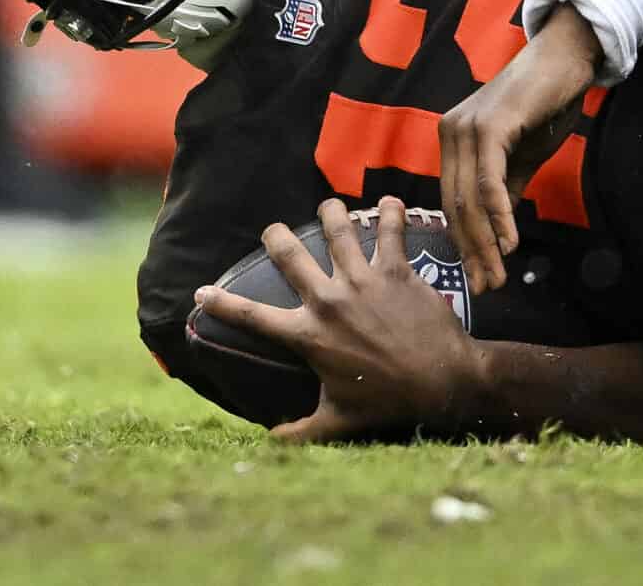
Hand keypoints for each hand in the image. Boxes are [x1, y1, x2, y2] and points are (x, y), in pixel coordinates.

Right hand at [192, 197, 482, 442]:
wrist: (441, 381)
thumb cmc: (387, 402)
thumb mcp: (336, 420)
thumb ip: (300, 431)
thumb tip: (270, 441)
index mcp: (307, 335)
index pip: (252, 317)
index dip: (221, 304)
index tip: (201, 291)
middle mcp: (329, 301)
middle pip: (290, 257)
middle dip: (276, 237)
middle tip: (273, 229)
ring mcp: (363, 281)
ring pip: (338, 232)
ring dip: (331, 213)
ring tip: (328, 206)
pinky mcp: (396, 270)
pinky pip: (390, 230)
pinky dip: (390, 211)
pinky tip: (389, 201)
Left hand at [439, 3, 602, 294]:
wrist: (568, 56)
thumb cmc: (548, 100)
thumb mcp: (523, 154)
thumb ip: (505, 187)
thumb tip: (496, 230)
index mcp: (454, 140)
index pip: (453, 202)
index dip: (465, 243)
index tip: (479, 277)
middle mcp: (451, 133)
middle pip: (455, 206)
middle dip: (472, 252)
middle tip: (487, 287)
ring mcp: (466, 128)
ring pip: (469, 199)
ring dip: (484, 243)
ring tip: (499, 274)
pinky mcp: (488, 126)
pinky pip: (488, 181)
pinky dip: (498, 216)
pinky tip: (509, 242)